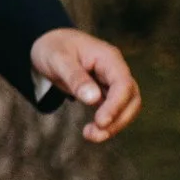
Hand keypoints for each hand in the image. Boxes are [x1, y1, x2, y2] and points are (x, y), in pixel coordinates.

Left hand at [30, 27, 141, 142]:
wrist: (47, 43)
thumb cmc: (53, 48)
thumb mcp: (58, 59)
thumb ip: (75, 78)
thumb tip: (93, 99)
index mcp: (109, 58)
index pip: (123, 84)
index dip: (116, 105)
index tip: (101, 122)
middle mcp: (115, 70)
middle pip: (131, 98)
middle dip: (118, 120)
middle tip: (94, 135)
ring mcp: (112, 81)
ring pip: (126, 107)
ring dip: (114, 125)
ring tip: (90, 135)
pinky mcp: (105, 92)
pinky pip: (114, 109)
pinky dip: (107, 122)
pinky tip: (91, 131)